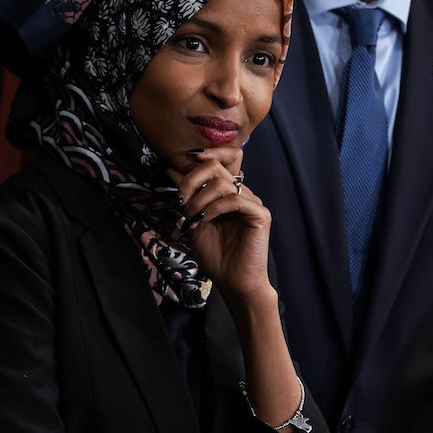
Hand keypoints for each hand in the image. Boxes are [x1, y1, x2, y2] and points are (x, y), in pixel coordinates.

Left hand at [167, 147, 271, 301]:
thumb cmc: (214, 253)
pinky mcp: (260, 214)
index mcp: (228, 192)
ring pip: (223, 183)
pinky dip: (214, 208)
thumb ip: (187, 194)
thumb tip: (172, 168)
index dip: (210, 151)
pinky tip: (204, 220)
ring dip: (199, 200)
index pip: (227, 157)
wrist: (231, 280)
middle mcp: (242, 193)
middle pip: (217, 166)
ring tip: (191, 218)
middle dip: (191, 180)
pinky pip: (235, 200)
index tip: (188, 157)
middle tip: (181, 202)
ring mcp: (253, 203)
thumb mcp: (192, 219)